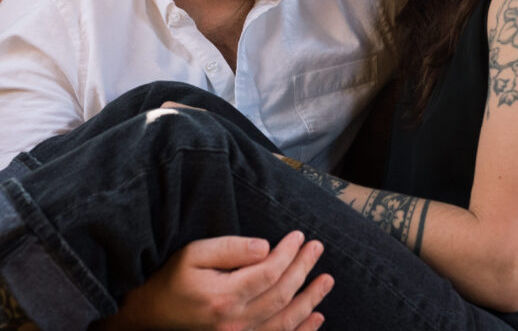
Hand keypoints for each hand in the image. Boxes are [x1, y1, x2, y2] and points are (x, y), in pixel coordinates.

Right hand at [100, 232, 332, 330]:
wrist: (151, 315)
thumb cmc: (173, 279)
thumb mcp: (195, 253)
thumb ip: (230, 249)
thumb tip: (265, 247)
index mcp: (224, 297)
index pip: (269, 273)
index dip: (288, 254)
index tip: (299, 236)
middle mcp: (234, 322)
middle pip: (280, 295)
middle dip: (303, 270)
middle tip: (318, 248)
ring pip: (284, 322)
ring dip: (309, 301)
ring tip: (326, 280)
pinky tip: (316, 318)